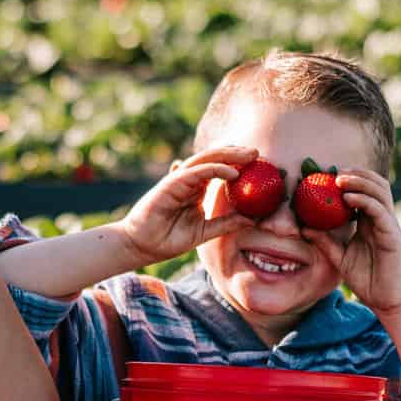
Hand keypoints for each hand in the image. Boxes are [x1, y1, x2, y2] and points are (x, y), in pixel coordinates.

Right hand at [117, 145, 257, 263]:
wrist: (142, 246)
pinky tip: (231, 172)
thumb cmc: (168, 239)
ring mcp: (179, 180)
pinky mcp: (171, 184)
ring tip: (249, 155)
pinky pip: (195, 172)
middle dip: (236, 154)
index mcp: (196, 189)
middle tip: (258, 154)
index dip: (238, 164)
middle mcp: (189, 180)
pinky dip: (214, 169)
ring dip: (229, 155)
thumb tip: (253, 220)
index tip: (259, 165)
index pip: (219, 170)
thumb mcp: (205, 232)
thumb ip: (226, 223)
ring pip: (206, 159)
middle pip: (215, 159)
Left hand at [304, 169, 400, 318]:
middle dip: (357, 173)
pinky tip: (349, 198)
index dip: (350, 180)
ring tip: (340, 178)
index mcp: (371, 223)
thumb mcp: (340, 258)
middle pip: (376, 185)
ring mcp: (389, 226)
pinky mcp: (392, 235)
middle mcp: (382, 220)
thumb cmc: (368, 281)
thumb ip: (325, 242)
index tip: (327, 175)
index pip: (365, 192)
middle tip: (334, 171)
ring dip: (360, 181)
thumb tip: (304, 228)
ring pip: (380, 191)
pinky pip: (380, 211)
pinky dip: (365, 200)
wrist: (388, 302)